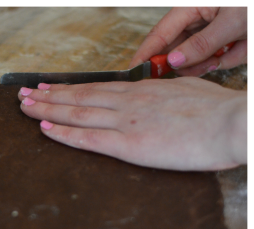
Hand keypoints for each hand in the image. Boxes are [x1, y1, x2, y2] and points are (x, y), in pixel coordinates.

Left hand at [18, 77, 247, 170]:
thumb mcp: (188, 91)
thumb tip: (157, 96)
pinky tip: (43, 128)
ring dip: (46, 109)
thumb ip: (166, 94)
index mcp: (143, 91)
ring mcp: (126, 121)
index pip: (97, 87)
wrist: (233, 123)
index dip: (69, 88)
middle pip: (79, 97)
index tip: (49, 86)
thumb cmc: (219, 111)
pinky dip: (62, 132)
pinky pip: (87, 138)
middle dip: (48, 95)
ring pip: (76, 112)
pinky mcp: (129, 144)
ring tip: (23, 106)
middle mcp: (128, 102)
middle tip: (23, 94)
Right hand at [130, 6, 248, 76]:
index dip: (146, 53)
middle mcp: (198, 19)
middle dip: (193, 61)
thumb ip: (201, 44)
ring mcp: (214, 29)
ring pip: (204, 56)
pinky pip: (223, 56)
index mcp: (190, 8)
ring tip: (241, 45)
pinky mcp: (229, 38)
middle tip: (207, 65)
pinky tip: (246, 44)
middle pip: (180, 49)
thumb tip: (173, 62)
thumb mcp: (232, 22)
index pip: (159, 34)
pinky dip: (234, 55)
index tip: (134, 72)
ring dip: (220, 58)